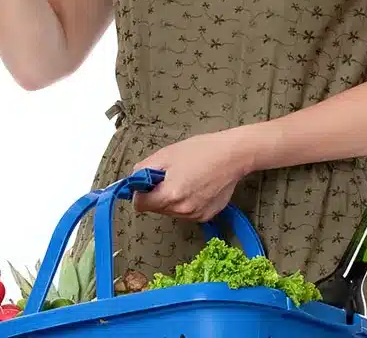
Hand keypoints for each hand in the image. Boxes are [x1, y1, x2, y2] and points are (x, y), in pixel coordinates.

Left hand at [131, 131, 249, 222]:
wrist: (234, 155)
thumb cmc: (201, 150)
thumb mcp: (166, 154)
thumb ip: (143, 169)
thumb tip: (132, 181)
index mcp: (170, 195)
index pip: (140, 205)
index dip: (141, 192)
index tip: (149, 181)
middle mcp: (182, 210)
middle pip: (156, 208)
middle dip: (157, 194)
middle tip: (171, 175)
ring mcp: (196, 215)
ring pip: (172, 211)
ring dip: (172, 199)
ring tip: (187, 178)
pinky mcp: (207, 216)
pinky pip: (187, 212)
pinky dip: (187, 202)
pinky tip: (198, 186)